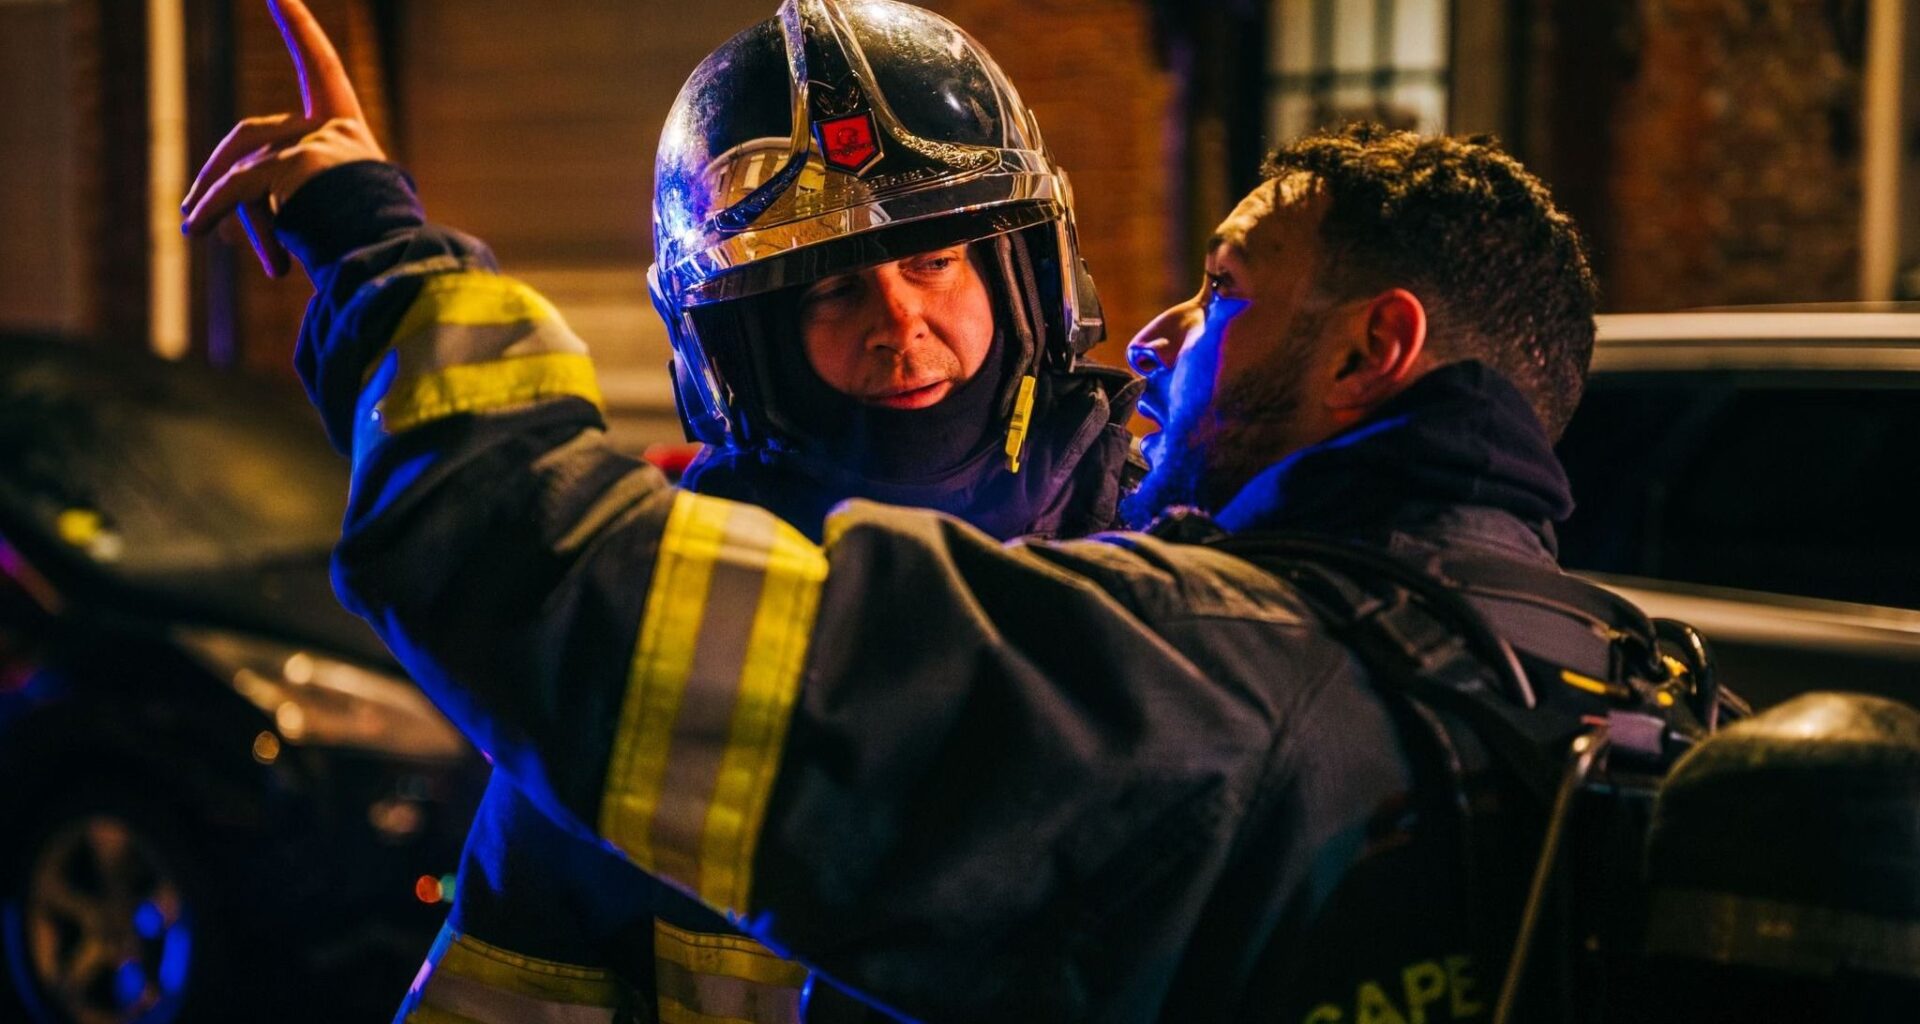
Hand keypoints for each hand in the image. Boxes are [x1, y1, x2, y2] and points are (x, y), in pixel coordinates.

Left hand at [180, 0, 386, 277]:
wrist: (393, 265)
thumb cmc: (364, 252)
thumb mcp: (320, 214)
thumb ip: (278, 204)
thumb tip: (218, 224)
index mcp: (350, 135)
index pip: (322, 66)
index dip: (299, 25)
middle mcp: (336, 129)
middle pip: (253, 135)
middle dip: (216, 171)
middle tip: (191, 209)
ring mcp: (318, 143)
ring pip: (247, 172)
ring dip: (215, 200)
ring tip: (194, 232)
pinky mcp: (299, 163)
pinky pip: (241, 187)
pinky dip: (214, 207)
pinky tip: (196, 228)